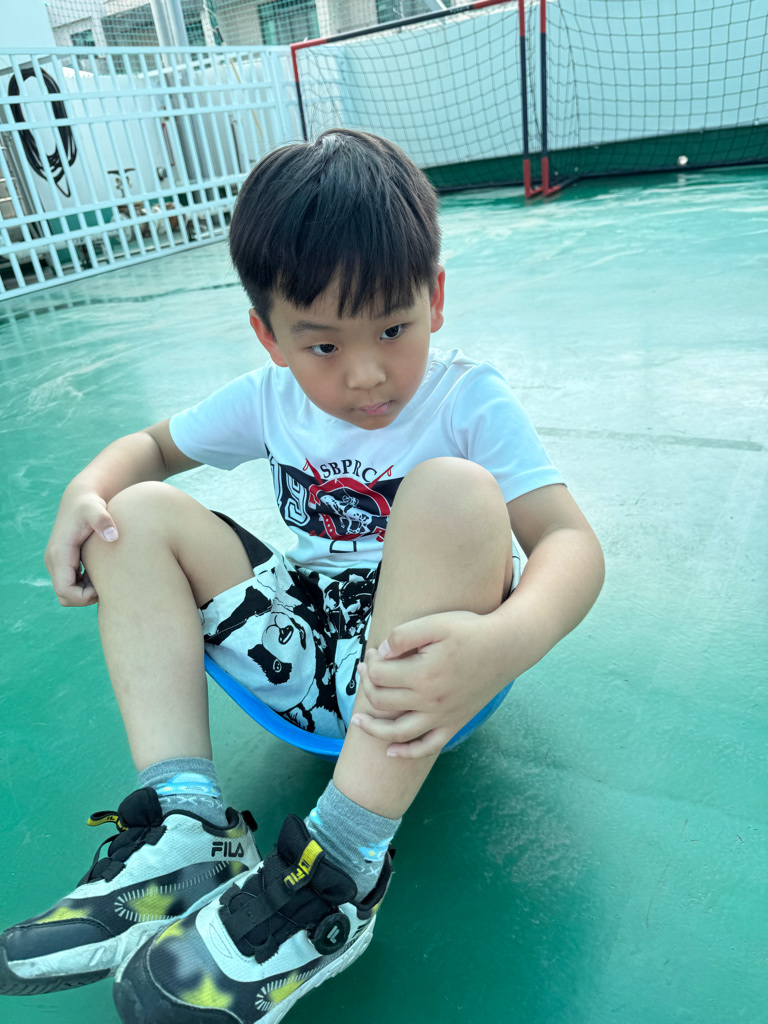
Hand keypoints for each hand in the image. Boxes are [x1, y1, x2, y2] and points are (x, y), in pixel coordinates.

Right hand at [44, 490, 118, 605]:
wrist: (80, 498)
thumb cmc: (89, 505)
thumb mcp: (96, 509)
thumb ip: (103, 520)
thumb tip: (113, 536)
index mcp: (59, 555)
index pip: (65, 591)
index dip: (84, 597)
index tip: (103, 587)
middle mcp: (53, 561)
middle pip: (64, 597)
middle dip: (85, 598)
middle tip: (106, 584)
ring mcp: (56, 563)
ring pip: (66, 593)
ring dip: (85, 592)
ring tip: (104, 576)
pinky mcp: (63, 562)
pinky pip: (70, 585)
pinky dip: (85, 586)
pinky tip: (100, 572)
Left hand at [352, 611, 510, 758]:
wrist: (507, 647)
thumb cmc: (471, 630)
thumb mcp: (435, 622)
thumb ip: (403, 636)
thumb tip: (380, 653)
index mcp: (422, 674)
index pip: (379, 674)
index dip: (371, 662)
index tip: (375, 651)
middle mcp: (429, 700)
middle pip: (382, 701)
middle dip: (368, 684)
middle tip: (367, 669)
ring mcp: (441, 716)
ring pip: (397, 732)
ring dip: (373, 728)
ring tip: (357, 723)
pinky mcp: (454, 723)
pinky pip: (427, 747)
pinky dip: (407, 753)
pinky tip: (391, 752)